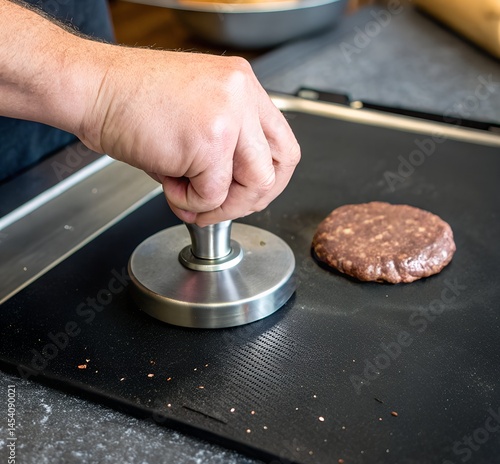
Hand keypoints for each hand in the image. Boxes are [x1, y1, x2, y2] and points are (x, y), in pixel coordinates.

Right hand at [80, 48, 300, 225]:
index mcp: (242, 86)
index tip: (246, 194)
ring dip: (220, 205)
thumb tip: (230, 197)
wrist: (90, 88)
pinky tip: (169, 183)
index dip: (268, 179)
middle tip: (219, 206)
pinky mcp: (209, 140)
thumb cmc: (131, 101)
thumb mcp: (194, 113)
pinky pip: (213, 195)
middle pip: (280, 166)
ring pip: (255, 185)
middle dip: (250, 199)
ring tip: (188, 196)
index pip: (282, 145)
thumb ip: (224, 151)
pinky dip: (189, 201)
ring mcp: (229, 115)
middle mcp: (242, 95)